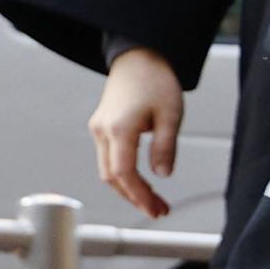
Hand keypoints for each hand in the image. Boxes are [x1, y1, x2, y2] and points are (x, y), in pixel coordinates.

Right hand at [88, 47, 182, 220]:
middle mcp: (102, 131)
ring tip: (155, 202)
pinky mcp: (101, 127)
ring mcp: (98, 128)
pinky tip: (143, 183)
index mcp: (119, 129)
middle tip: (159, 211)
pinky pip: (109, 158)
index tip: (156, 209)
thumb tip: (162, 176)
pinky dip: (124, 175)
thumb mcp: (171, 114)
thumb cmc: (157, 81)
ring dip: (129, 189)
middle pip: (112, 177)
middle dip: (134, 197)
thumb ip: (165, 147)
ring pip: (108, 170)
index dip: (139, 195)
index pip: (124, 173)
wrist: (138, 57)